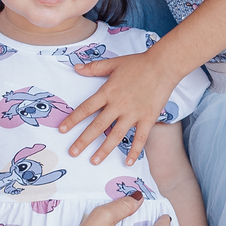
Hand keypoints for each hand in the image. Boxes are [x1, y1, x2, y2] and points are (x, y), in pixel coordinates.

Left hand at [59, 51, 177, 165]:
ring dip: (104, 150)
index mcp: (108, 92)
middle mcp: (118, 105)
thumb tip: (76, 67)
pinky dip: (134, 151)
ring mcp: (133, 113)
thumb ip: (94, 68)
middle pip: (97, 126)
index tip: (62, 129)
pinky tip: (128, 162)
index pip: (86, 108)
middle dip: (83, 140)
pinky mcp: (148, 118)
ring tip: (94, 161)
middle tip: (72, 152)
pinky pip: (140, 138)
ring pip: (116, 135)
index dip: (73, 119)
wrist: (163, 65)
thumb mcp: (113, 63)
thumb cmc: (138, 63)